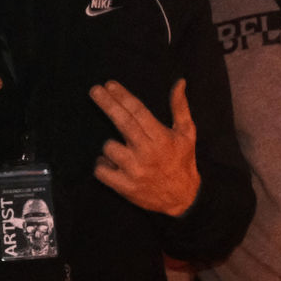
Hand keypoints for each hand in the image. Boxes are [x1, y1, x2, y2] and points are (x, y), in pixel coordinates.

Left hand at [90, 78, 199, 216]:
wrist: (183, 198)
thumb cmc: (182, 161)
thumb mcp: (186, 133)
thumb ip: (180, 107)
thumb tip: (179, 82)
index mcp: (161, 138)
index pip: (138, 111)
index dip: (122, 96)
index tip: (110, 85)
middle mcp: (147, 152)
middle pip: (122, 122)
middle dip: (107, 104)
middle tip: (94, 90)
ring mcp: (134, 170)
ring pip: (109, 147)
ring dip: (109, 146)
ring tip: (120, 149)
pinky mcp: (125, 187)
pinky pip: (102, 169)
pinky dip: (103, 164)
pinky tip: (111, 164)